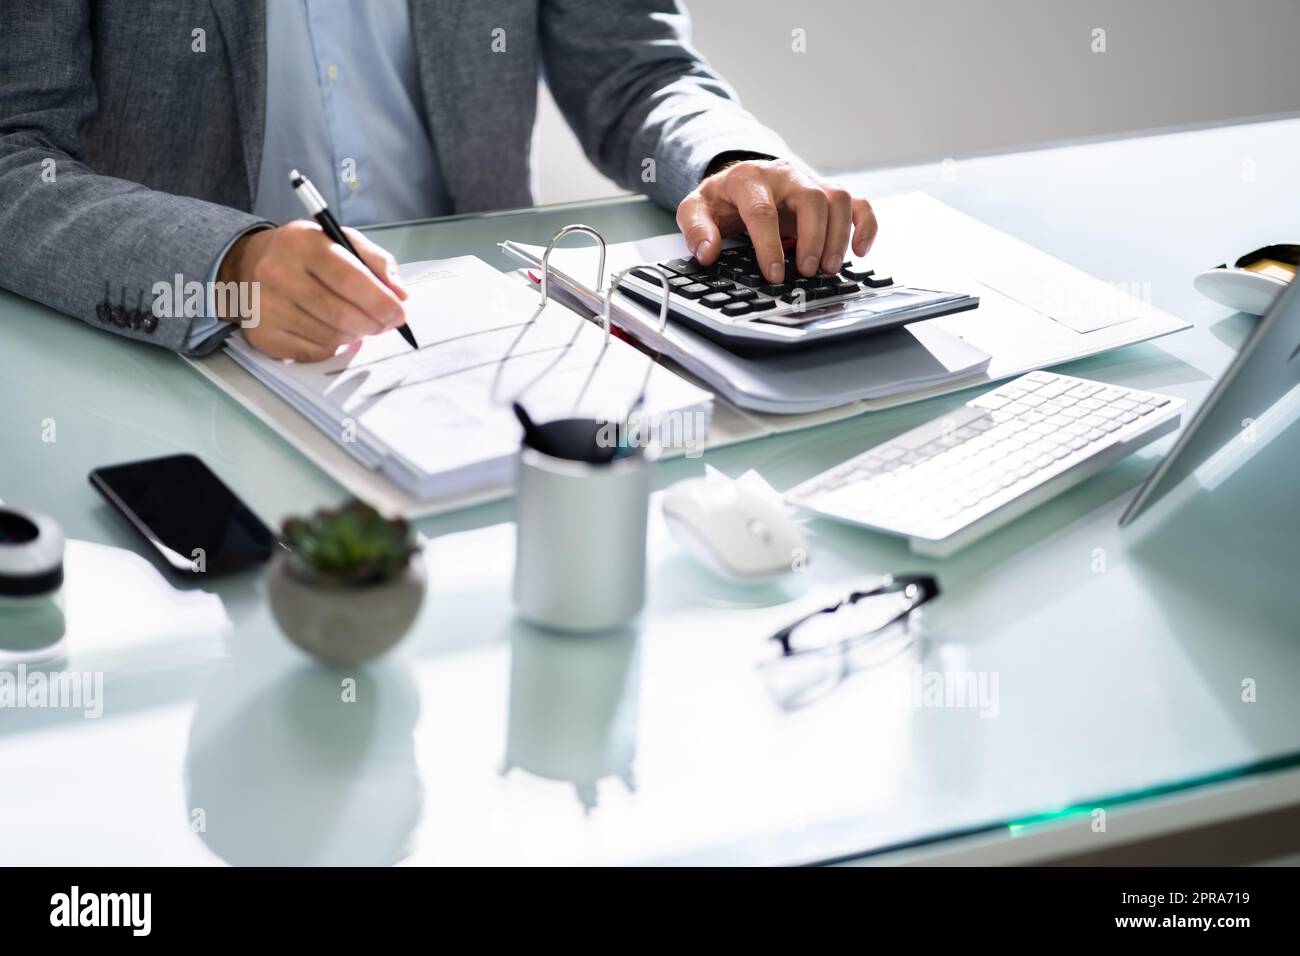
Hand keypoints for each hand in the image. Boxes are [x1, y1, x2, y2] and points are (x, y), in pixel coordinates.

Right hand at [217, 220, 407, 361]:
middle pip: (341, 313)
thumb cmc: (305, 255)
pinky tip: (331, 331)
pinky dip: (332, 346)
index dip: (380, 301)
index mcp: (302, 243)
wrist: (248, 265)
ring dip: (354, 335)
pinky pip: (313, 351)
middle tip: (385, 325)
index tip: (399, 314)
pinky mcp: (262, 335)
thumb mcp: (340, 241)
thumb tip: (400, 294)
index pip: (349, 278)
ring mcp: (266, 306)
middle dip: (373, 324)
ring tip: (357, 323)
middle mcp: (278, 273)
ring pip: (330, 336)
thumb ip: (376, 261)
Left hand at [675, 158, 876, 283]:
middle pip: (811, 198)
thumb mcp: (695, 209)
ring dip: (839, 236)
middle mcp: (784, 175)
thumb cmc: (721, 199)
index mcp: (748, 178)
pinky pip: (857, 203)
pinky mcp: (827, 193)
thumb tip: (707, 253)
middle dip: (813, 238)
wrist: (740, 180)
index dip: (769, 244)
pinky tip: (861, 251)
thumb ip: (696, 229)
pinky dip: (865, 226)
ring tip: (828, 269)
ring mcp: (810, 182)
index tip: (774, 273)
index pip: (763, 209)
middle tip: (807, 272)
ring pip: (837, 198)